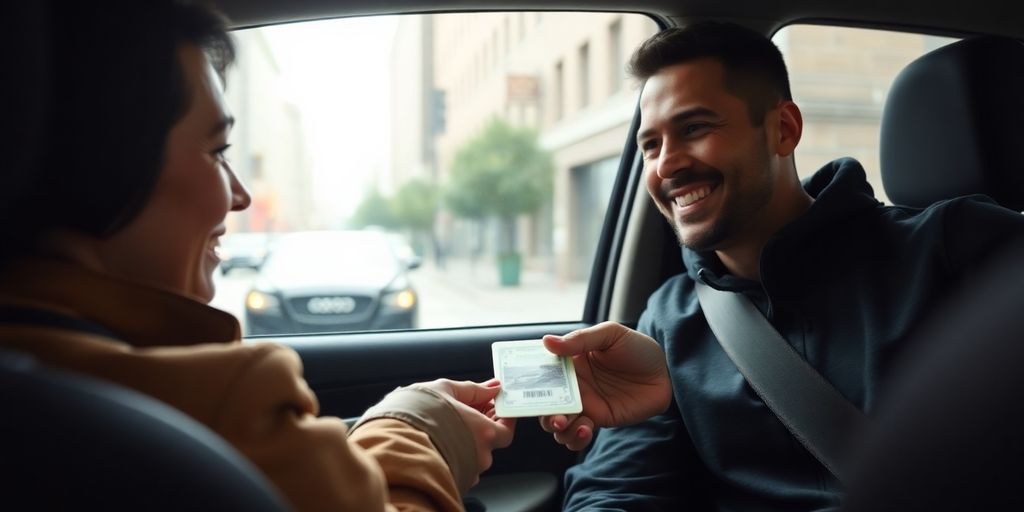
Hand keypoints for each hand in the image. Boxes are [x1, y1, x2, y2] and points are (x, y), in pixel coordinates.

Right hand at [414, 378, 515, 478]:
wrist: (389, 440)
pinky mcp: (450, 479)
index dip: (504, 417)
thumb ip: (473, 389)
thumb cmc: (416, 414)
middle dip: (483, 425)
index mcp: (484, 434)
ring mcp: (465, 471)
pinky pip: (458, 464)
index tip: (497, 406)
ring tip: (451, 421)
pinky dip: (454, 451)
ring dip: (467, 439)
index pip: (507, 430)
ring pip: (472, 454)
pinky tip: (441, 437)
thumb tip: (492, 387)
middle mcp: (479, 457)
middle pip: (490, 442)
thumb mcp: (445, 389)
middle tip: (473, 409)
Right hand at [538, 322, 669, 450]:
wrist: (666, 370)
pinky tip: (586, 429)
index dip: (529, 382)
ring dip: (557, 428)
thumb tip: (547, 342)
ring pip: (558, 424)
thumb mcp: (609, 334)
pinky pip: (579, 434)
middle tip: (551, 414)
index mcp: (569, 362)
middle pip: (544, 403)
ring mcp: (585, 404)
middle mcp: (572, 385)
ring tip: (567, 424)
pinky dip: (576, 437)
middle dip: (541, 413)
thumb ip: (579, 340)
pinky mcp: (599, 420)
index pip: (541, 374)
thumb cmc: (636, 347)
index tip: (522, 389)